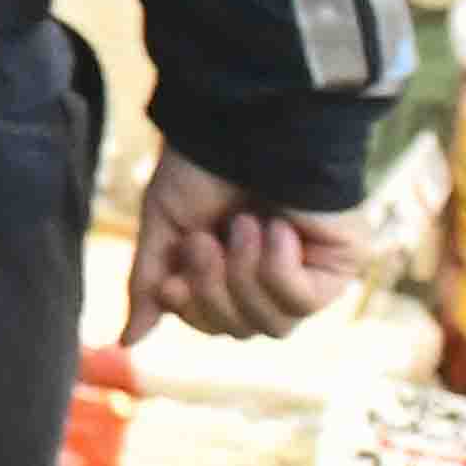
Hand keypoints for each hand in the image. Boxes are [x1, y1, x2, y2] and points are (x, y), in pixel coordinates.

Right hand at [133, 150, 370, 339]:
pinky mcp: (338, 266)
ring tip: (244, 223)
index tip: (172, 281)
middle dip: (215, 289)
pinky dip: (279, 268)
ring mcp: (308, 273)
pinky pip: (303, 302)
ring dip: (245, 275)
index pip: (213, 324)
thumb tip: (126, 341)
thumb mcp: (165, 224)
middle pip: (241, 331)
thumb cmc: (204, 163)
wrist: (244, 124)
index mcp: (231, 267)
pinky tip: (277, 228)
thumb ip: (148, 283)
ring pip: (273, 324)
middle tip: (205, 240)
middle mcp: (271, 275)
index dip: (193, 311)